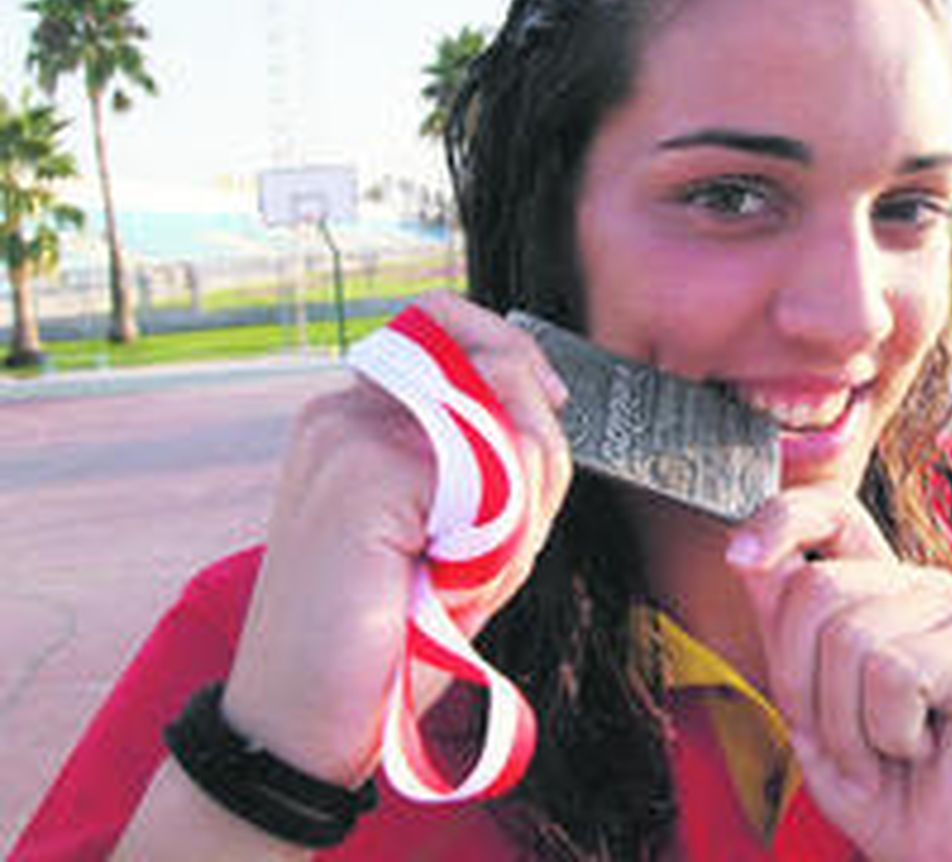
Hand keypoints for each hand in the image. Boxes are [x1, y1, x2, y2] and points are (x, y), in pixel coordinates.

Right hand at [221, 291, 572, 785]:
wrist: (304, 721)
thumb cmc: (384, 634)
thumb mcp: (459, 532)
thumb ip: (495, 458)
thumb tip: (539, 398)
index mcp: (358, 416)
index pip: (450, 326)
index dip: (513, 351)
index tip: (551, 401)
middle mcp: (345, 408)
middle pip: (500, 371)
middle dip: (536, 455)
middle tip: (498, 543)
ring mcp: (349, 432)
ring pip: (507, 424)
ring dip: (518, 508)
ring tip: (464, 572)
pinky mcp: (364, 470)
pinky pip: (492, 474)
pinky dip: (497, 538)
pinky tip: (446, 580)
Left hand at [728, 487, 951, 861]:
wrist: (941, 851)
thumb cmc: (880, 781)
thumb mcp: (808, 704)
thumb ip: (784, 629)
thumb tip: (748, 555)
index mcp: (879, 588)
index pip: (832, 512)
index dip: (782, 518)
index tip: (740, 557)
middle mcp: (921, 586)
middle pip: (816, 589)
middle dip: (801, 682)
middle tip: (841, 736)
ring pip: (849, 637)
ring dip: (847, 722)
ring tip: (882, 751)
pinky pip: (893, 675)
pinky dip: (888, 734)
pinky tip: (919, 749)